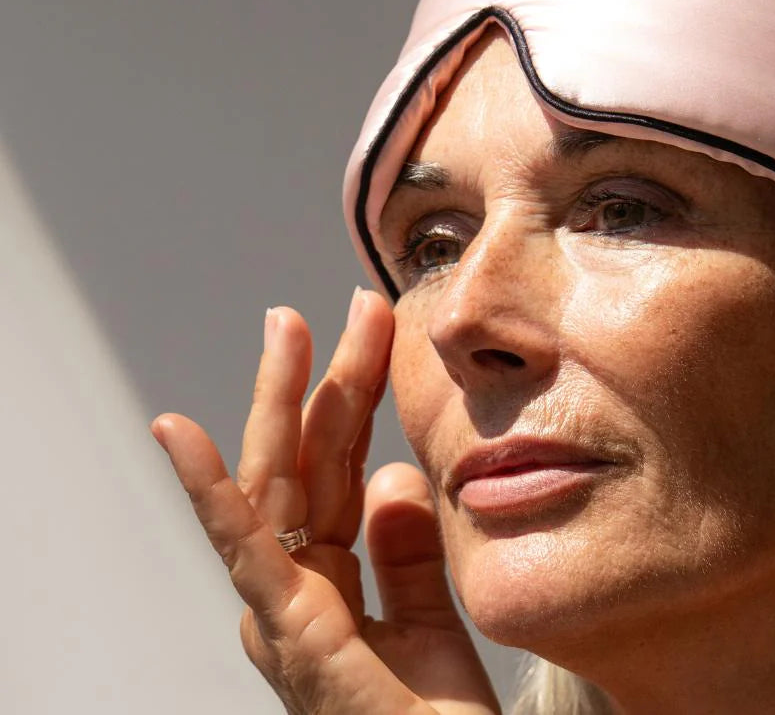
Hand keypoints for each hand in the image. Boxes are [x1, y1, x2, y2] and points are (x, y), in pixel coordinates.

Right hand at [151, 288, 498, 714]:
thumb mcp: (429, 621)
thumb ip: (408, 552)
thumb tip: (392, 475)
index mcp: (326, 584)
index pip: (337, 469)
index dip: (353, 398)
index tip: (377, 331)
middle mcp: (292, 591)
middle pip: (305, 466)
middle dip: (325, 382)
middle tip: (347, 306)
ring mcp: (282, 612)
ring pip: (275, 487)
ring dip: (280, 404)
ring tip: (285, 329)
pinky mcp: (288, 634)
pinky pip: (247, 550)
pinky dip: (210, 489)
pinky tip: (180, 431)